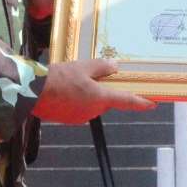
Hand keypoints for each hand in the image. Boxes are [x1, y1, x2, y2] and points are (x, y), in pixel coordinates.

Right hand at [32, 59, 154, 123]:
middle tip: (93, 78)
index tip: (152, 104)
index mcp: (100, 98)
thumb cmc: (60, 78)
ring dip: (88, 95)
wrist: (33, 92)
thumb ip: (101, 67)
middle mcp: (94, 111)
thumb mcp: (83, 66)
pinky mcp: (69, 119)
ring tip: (73, 81)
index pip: (126, 101)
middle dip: (103, 91)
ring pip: (92, 104)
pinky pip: (79, 108)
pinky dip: (77, 100)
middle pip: (106, 101)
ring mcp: (81, 117)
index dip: (141, 103)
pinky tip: (66, 90)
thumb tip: (115, 67)